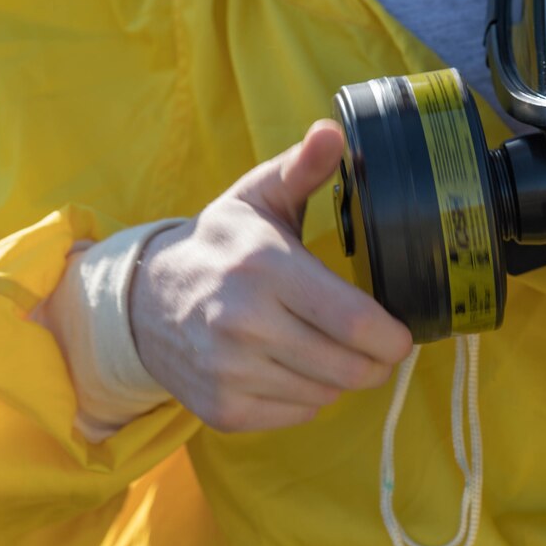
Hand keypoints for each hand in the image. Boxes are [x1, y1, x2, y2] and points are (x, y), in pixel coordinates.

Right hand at [130, 119, 412, 432]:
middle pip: (348, 366)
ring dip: (343, 377)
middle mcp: (244, 323)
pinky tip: (297, 367)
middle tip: (380, 348)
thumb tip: (334, 131)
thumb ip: (303, 168)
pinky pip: (298, 414)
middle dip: (379, 362)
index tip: (402, 335)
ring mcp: (229, 371)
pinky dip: (310, 397)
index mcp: (265, 268)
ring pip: (327, 393)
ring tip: (333, 350)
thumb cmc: (221, 244)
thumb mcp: (259, 197)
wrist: (143, 301)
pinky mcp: (222, 408)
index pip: (352, 320)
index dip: (391, 337)